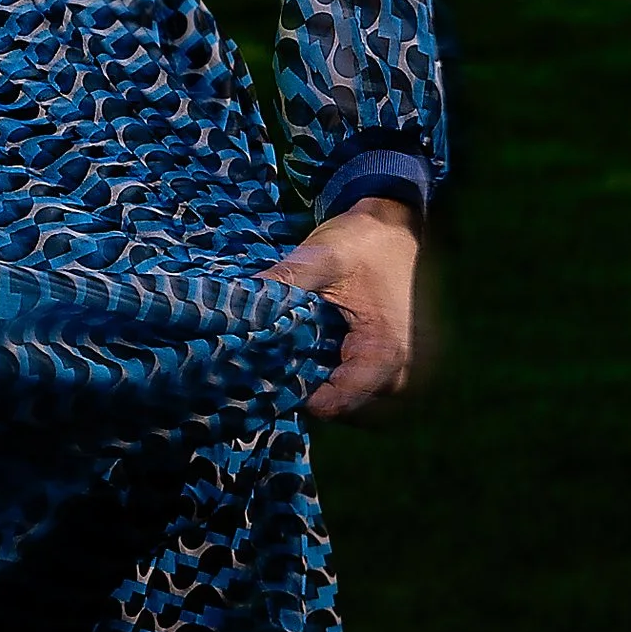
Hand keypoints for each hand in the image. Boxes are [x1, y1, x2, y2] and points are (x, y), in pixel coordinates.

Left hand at [266, 194, 419, 420]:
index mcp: (385, 355)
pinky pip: (350, 385)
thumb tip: (231, 306)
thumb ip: (282, 283)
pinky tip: (304, 347)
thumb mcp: (323, 257)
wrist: (399, 224)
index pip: (331, 405)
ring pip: (341, 399)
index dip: (290, 389)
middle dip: (298, 384)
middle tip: (266, 355)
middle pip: (335, 407)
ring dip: (311, 379)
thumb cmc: (366, 240)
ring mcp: (394, 375)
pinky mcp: (386, 366)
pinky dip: (325, 372)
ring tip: (284, 350)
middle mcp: (396, 376)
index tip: (261, 366)